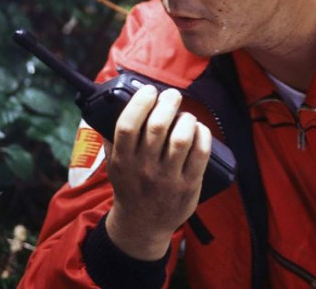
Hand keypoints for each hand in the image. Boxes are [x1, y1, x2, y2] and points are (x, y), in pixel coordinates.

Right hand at [103, 85, 211, 259]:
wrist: (142, 225)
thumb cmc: (130, 187)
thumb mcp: (113, 165)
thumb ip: (112, 138)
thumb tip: (113, 104)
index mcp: (123, 160)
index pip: (127, 125)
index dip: (139, 102)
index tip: (149, 91)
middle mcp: (144, 168)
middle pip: (157, 126)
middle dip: (168, 103)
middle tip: (172, 96)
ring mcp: (168, 177)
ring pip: (181, 137)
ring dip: (186, 118)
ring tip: (184, 116)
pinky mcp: (189, 184)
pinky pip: (201, 152)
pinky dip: (202, 134)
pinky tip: (198, 129)